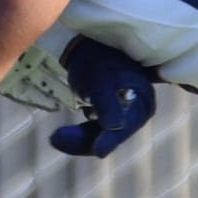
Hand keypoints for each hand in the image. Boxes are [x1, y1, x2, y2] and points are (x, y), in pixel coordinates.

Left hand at [49, 37, 156, 157]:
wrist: (84, 45)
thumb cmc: (95, 59)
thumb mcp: (101, 80)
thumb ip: (108, 103)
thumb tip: (115, 126)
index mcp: (143, 102)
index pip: (126, 126)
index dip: (111, 139)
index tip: (97, 151)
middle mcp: (137, 111)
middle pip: (112, 135)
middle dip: (86, 140)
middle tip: (55, 139)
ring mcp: (122, 114)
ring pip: (100, 137)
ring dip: (78, 139)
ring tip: (55, 138)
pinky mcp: (107, 116)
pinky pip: (93, 133)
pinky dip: (77, 135)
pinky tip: (60, 136)